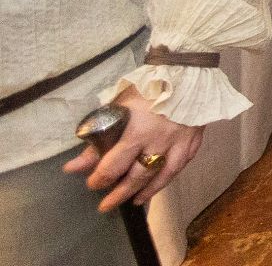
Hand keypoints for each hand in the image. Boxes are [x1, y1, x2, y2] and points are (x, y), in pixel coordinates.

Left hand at [63, 87, 204, 210]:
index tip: (92, 183)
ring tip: (133, 201)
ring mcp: (179, 143)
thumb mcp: (118, 106)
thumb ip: (97, 138)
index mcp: (136, 131)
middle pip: (136, 177)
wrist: (188, 70)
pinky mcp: (193, 141)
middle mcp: (158, 142)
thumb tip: (74, 167)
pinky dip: (167, 179)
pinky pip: (179, 167)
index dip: (100, 179)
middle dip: (118, 194)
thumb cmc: (149, 83)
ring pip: (161, 177)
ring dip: (145, 191)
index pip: (113, 167)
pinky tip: (158, 184)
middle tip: (105, 206)